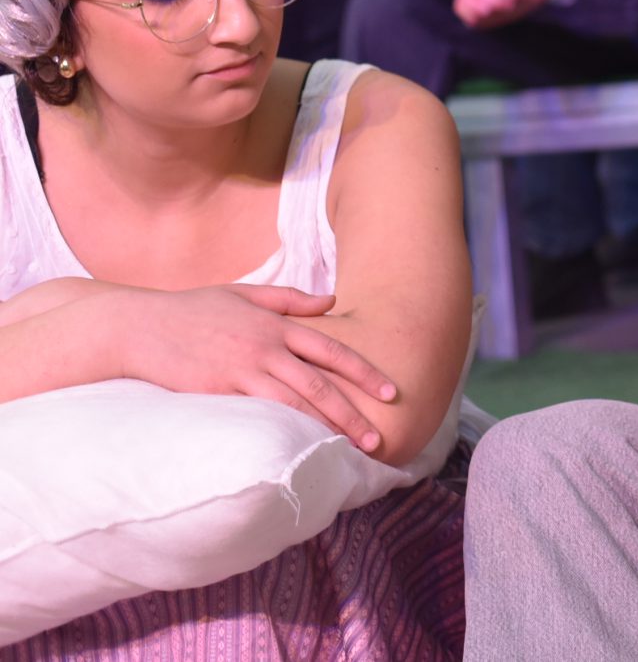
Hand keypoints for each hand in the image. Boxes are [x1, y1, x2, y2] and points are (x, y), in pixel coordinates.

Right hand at [119, 285, 399, 455]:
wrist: (140, 326)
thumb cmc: (192, 310)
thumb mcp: (244, 293)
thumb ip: (289, 298)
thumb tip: (332, 301)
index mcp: (276, 324)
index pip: (332, 350)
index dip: (364, 372)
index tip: (390, 392)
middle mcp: (266, 347)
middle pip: (320, 384)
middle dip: (352, 412)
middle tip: (378, 438)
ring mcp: (242, 370)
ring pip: (294, 403)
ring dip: (324, 428)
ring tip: (348, 450)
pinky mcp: (218, 390)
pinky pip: (259, 414)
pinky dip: (285, 430)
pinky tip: (302, 448)